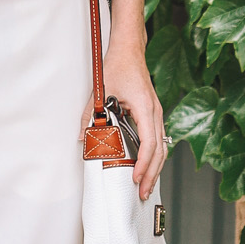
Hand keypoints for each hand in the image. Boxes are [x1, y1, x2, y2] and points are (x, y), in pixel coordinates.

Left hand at [103, 42, 165, 198]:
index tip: (135, 178)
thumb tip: (82, 138)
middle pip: (160, 150)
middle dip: (152, 174)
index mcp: (145, 107)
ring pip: (162, 147)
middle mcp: (155, 112)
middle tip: (141, 192)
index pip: (149, 143)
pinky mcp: (153, 114)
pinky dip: (154, 156)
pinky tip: (147, 167)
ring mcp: (156, 113)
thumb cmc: (117, 67)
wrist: (129, 50)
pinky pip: (159, 140)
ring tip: (146, 185)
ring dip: (155, 168)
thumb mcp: (99, 91)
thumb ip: (90, 115)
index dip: (143, 164)